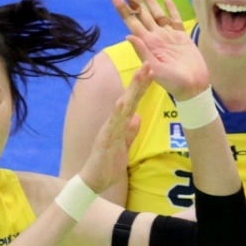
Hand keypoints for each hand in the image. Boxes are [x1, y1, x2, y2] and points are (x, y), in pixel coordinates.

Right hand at [78, 65, 150, 192]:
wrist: (93, 182)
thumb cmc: (107, 165)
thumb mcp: (124, 146)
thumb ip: (130, 132)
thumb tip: (138, 117)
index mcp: (119, 124)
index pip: (132, 102)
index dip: (141, 87)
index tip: (151, 72)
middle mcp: (113, 123)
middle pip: (128, 99)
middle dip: (138, 82)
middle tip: (148, 64)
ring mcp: (108, 130)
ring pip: (121, 107)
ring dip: (130, 91)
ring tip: (139, 74)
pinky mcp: (104, 140)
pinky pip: (112, 125)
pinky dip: (116, 113)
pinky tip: (121, 101)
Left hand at [112, 0, 208, 100]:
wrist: (193, 87)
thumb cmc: (174, 82)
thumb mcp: (156, 69)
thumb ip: (143, 52)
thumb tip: (128, 35)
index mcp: (148, 43)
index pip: (132, 22)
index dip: (123, 9)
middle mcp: (156, 37)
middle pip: (142, 13)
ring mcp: (169, 36)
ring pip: (156, 13)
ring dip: (148, 0)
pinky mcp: (182, 37)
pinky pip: (175, 20)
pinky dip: (171, 9)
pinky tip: (166, 0)